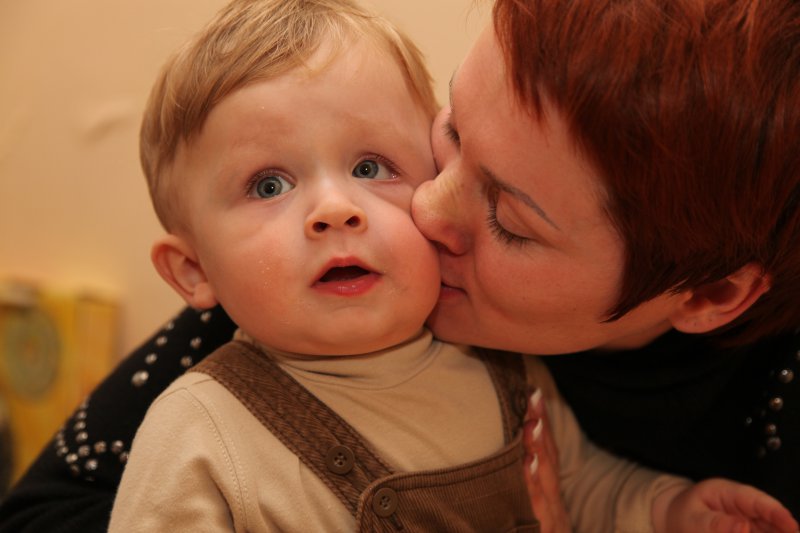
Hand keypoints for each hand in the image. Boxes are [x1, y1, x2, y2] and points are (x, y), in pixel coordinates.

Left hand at [523, 388, 571, 532]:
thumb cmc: (528, 530)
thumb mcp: (530, 516)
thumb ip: (524, 490)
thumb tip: (514, 458)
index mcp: (548, 505)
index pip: (547, 460)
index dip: (542, 427)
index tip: (533, 395)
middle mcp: (553, 513)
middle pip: (550, 464)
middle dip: (541, 429)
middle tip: (532, 394)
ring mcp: (548, 525)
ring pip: (545, 485)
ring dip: (539, 451)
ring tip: (532, 421)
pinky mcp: (542, 530)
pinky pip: (536, 510)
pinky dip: (532, 486)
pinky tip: (529, 464)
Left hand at [655, 478, 798, 532]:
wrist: (675, 519)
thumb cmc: (683, 515)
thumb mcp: (693, 520)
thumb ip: (717, 525)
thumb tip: (744, 527)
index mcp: (727, 493)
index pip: (756, 500)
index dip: (777, 513)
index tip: (792, 526)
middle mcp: (742, 505)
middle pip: (769, 517)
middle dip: (782, 529)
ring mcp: (747, 519)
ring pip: (768, 528)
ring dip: (774, 532)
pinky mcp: (747, 530)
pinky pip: (760, 532)